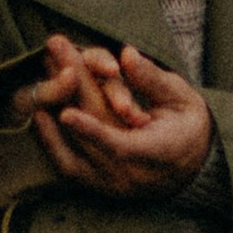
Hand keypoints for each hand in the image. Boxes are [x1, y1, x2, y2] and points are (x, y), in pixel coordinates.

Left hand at [21, 38, 215, 202]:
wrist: (192, 168)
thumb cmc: (188, 125)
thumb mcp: (182, 98)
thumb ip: (153, 80)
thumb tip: (127, 55)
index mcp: (160, 153)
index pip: (122, 146)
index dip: (92, 131)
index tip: (66, 113)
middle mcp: (132, 176)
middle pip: (92, 134)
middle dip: (71, 88)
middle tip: (56, 47)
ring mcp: (112, 184)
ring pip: (74, 150)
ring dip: (56, 107)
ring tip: (46, 67)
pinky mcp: (98, 185)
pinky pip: (68, 166)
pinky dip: (50, 141)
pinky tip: (39, 113)